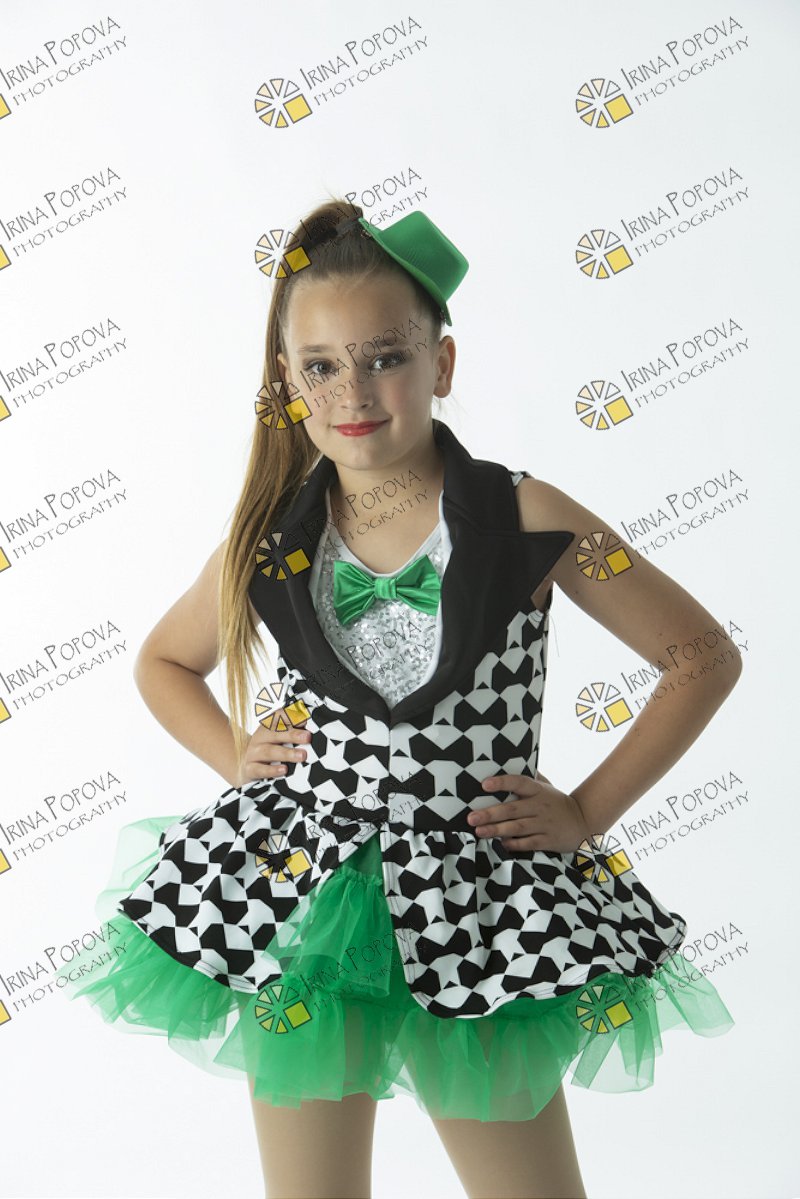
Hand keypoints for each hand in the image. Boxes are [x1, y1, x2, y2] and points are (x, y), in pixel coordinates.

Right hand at [236, 714, 311, 787]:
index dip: (291, 717)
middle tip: (307, 737)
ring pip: (269, 752)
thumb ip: (294, 731)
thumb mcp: (279, 737)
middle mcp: (260, 737)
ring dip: (286, 753)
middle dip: (292, 735)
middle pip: (275, 733)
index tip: (305, 720)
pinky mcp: (250, 769)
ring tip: (302, 756)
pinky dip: (271, 770)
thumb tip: (312, 730)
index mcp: (268, 726)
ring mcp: (253, 753)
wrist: (246, 765)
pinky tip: (284, 770)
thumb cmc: (270, 749)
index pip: (278, 717)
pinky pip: (259, 769)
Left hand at [466, 770, 591, 853]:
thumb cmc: (556, 803)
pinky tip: (501, 844)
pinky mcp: (548, 840)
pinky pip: (529, 843)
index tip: (484, 784)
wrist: (583, 821)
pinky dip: (514, 844)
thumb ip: (529, 778)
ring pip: (518, 827)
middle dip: (490, 813)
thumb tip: (506, 762)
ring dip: (497, 830)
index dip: (502, 782)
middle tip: (471, 817)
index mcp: (538, 790)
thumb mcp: (546, 787)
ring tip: (479, 831)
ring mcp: (545, 824)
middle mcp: (540, 806)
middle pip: (512, 809)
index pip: (519, 783)